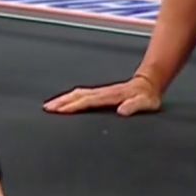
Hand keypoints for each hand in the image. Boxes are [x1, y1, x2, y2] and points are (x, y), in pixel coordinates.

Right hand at [43, 74, 162, 115]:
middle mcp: (102, 92)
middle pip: (77, 96)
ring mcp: (100, 91)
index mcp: (111, 96)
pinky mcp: (100, 93)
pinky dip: (69, 97)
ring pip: (77, 94)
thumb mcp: (146, 103)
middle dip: (62, 102)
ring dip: (63, 99)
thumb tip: (122, 111)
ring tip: (50, 106)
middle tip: (47, 109)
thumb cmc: (147, 96)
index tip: (60, 111)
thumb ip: (135, 106)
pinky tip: (64, 101)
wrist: (149, 83)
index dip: (73, 106)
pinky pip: (81, 94)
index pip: (88, 101)